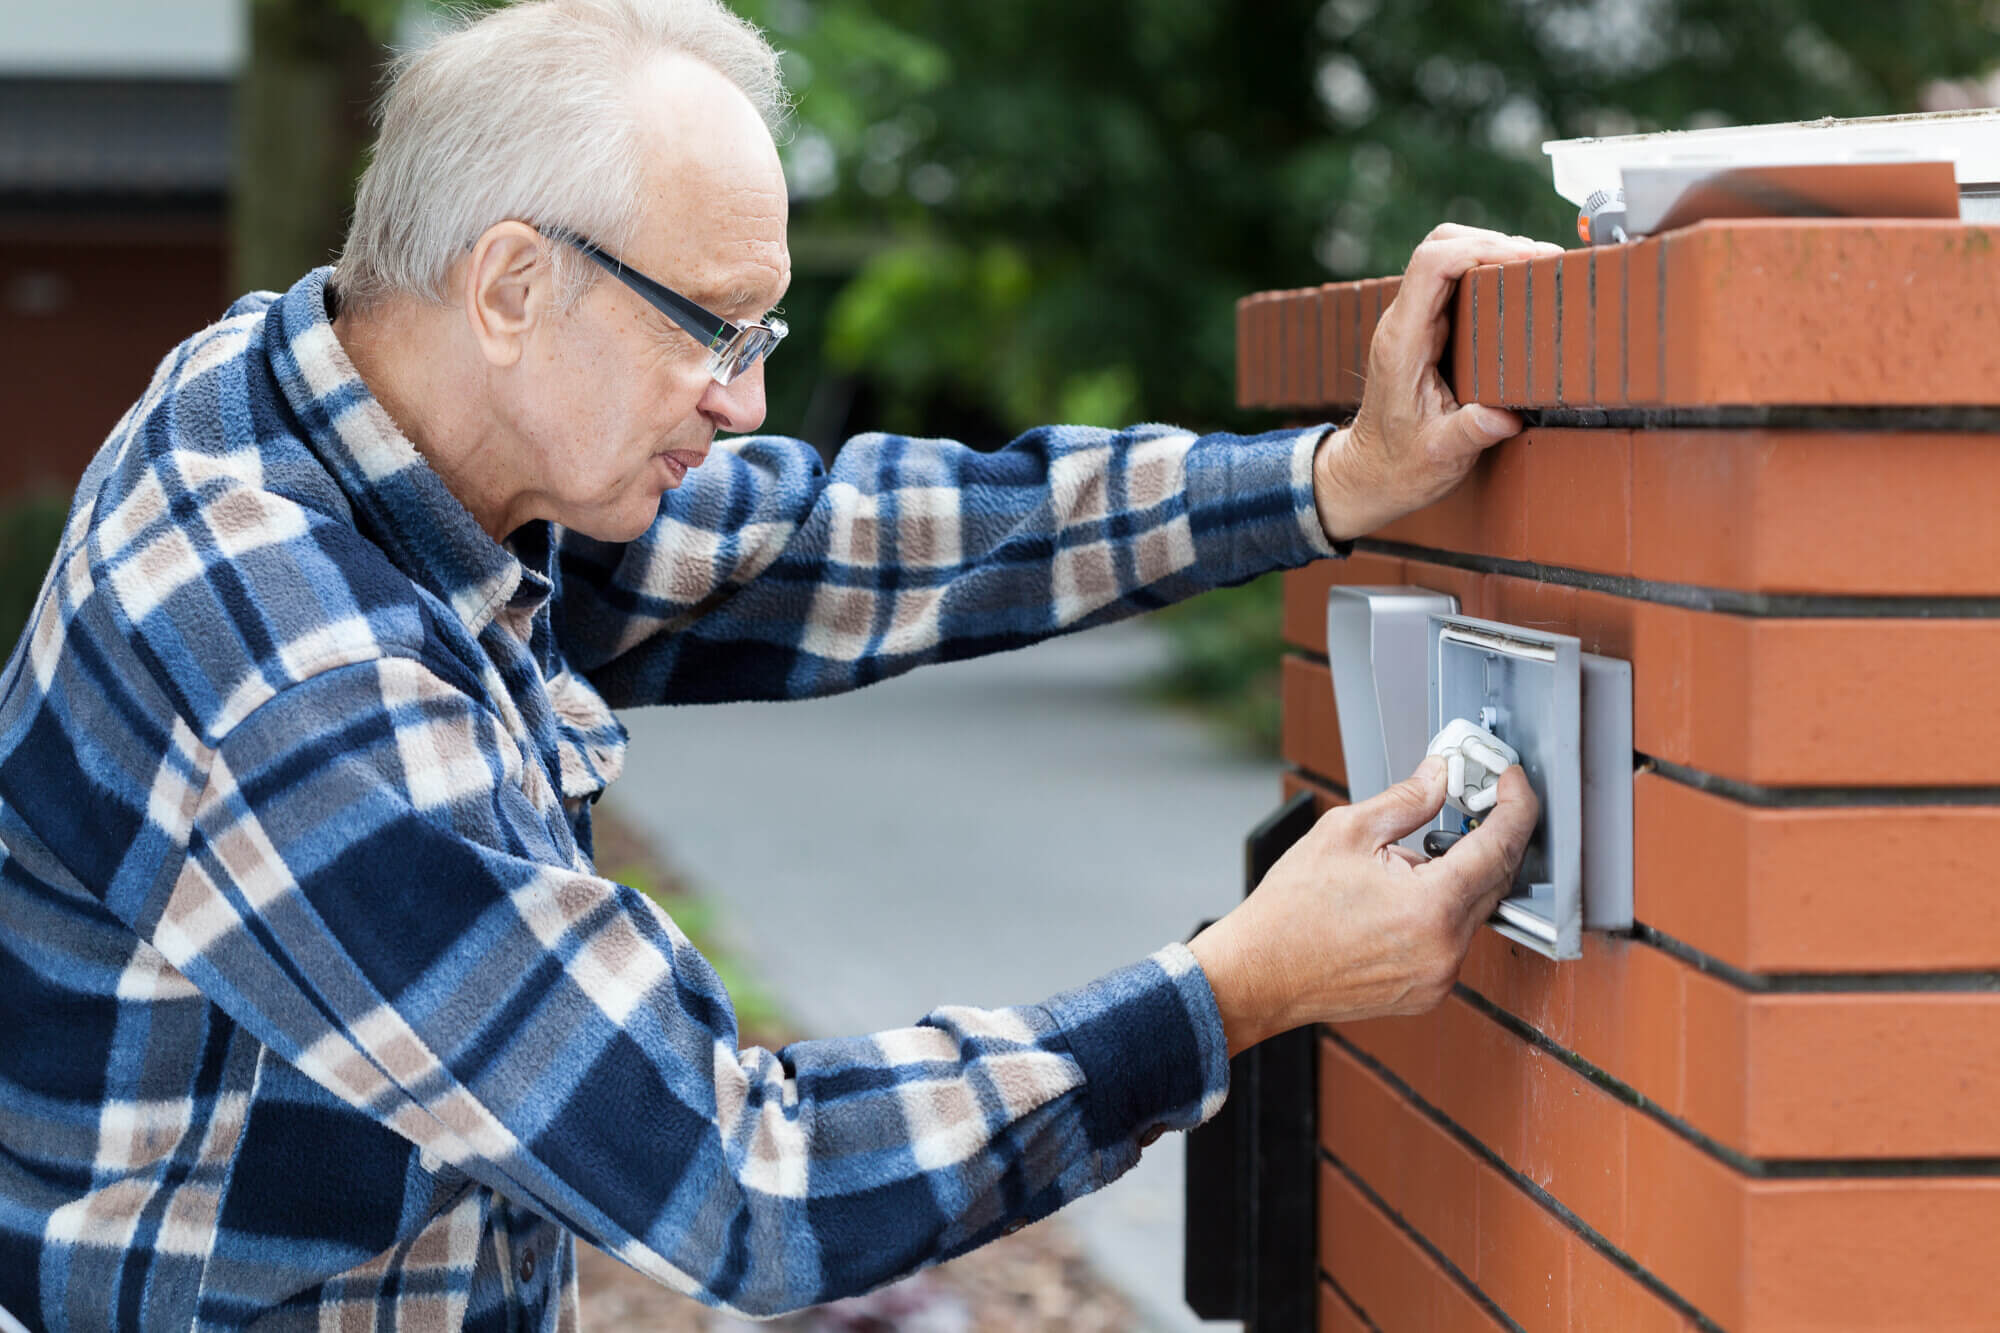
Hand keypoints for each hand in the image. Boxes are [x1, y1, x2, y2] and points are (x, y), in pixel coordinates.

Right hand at [1188, 756, 1537, 1055]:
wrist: (1259, 974)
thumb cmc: (1289, 912)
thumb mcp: (1345, 832)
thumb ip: (1406, 801)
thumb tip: (1440, 777)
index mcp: (1431, 907)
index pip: (1500, 846)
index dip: (1516, 805)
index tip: (1513, 781)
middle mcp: (1445, 950)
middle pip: (1497, 879)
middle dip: (1492, 834)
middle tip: (1474, 800)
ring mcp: (1439, 977)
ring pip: (1477, 910)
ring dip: (1462, 874)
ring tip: (1411, 857)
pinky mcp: (1428, 991)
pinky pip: (1455, 939)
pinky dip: (1444, 908)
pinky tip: (1405, 894)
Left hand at [1313, 223, 1564, 542]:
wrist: (1371, 473)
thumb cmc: (1401, 466)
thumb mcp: (1440, 456)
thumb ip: (1469, 434)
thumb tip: (1504, 417)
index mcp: (1402, 342)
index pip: (1432, 265)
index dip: (1481, 249)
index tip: (1530, 260)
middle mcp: (1403, 323)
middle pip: (1440, 246)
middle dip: (1494, 242)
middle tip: (1546, 262)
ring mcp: (1412, 322)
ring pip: (1448, 257)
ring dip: (1493, 252)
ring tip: (1541, 270)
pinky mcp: (1425, 328)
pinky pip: (1454, 281)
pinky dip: (1489, 272)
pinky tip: (1520, 288)